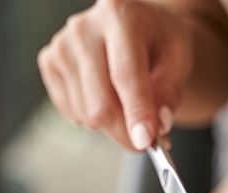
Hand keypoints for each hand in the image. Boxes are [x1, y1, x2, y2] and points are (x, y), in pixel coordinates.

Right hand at [38, 0, 192, 150]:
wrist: (136, 22)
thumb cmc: (159, 39)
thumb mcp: (179, 58)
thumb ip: (170, 92)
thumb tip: (158, 125)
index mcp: (120, 16)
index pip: (125, 74)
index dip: (136, 112)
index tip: (145, 141)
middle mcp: (84, 28)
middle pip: (100, 102)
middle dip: (125, 131)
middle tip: (145, 139)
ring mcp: (62, 45)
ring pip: (85, 113)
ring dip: (111, 124)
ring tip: (128, 104)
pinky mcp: (49, 61)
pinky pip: (71, 111)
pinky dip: (92, 117)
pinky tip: (107, 97)